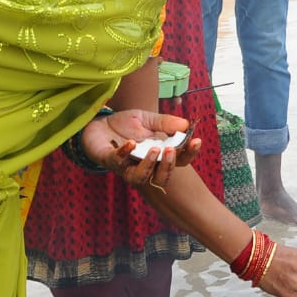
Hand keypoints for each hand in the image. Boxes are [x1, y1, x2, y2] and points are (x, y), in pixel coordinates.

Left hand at [80, 110, 201, 186]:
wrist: (100, 123)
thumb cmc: (126, 124)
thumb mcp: (148, 119)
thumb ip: (165, 122)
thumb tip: (186, 124)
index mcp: (159, 154)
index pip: (179, 160)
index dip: (189, 153)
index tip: (196, 140)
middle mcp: (144, 164)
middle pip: (162, 177)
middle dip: (168, 166)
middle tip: (171, 150)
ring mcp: (126, 165)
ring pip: (140, 178)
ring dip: (148, 166)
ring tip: (154, 149)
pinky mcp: (109, 161)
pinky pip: (118, 162)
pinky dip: (125, 153)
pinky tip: (131, 143)